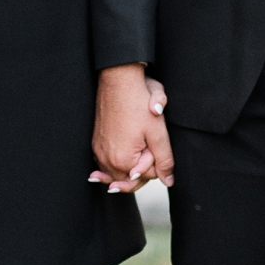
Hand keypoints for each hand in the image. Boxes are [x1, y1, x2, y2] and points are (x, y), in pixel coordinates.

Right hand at [91, 66, 174, 193]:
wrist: (118, 83)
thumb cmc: (138, 104)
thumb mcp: (158, 133)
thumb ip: (165, 160)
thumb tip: (169, 181)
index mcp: (123, 161)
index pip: (147, 176)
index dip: (155, 162)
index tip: (154, 145)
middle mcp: (107, 160)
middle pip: (130, 177)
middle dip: (142, 167)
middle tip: (148, 148)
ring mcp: (99, 152)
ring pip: (117, 171)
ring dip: (128, 167)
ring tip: (137, 156)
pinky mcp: (96, 144)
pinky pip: (106, 163)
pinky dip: (114, 163)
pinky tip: (120, 160)